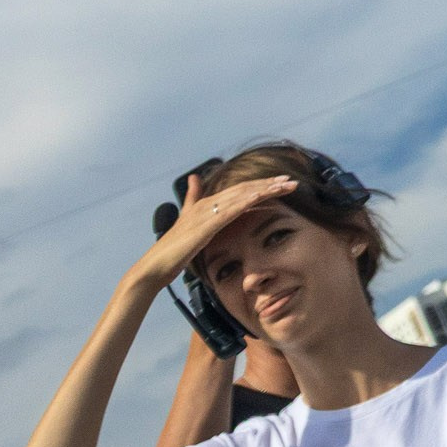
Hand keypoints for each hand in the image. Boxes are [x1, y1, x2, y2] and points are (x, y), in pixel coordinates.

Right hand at [134, 174, 297, 291]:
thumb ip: (192, 200)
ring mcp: (205, 213)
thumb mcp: (187, 223)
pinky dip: (246, 201)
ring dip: (265, 189)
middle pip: (244, 189)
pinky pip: (230, 210)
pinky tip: (261, 196)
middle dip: (269, 183)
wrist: (154, 267)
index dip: (260, 184)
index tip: (281, 182)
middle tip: (291, 180)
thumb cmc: (173, 250)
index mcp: (205, 204)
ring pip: (241, 195)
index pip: (239, 190)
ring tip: (286, 185)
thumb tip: (193, 179)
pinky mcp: (205, 225)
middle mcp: (206, 204)